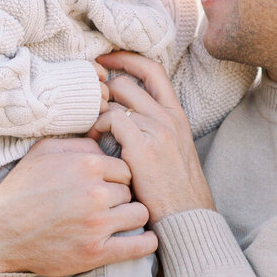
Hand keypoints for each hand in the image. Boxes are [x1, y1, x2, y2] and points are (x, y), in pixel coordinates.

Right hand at [0, 137, 155, 276]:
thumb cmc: (22, 189)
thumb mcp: (45, 151)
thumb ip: (80, 143)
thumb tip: (106, 140)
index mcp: (87, 164)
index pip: (125, 169)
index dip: (116, 179)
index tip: (105, 188)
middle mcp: (95, 192)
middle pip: (131, 191)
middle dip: (121, 198)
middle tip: (104, 206)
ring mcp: (97, 224)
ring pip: (140, 214)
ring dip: (131, 218)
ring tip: (118, 222)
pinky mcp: (96, 252)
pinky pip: (140, 245)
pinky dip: (146, 243)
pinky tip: (144, 240)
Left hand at [92, 52, 215, 221]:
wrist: (187, 217)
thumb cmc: (175, 190)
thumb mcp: (173, 151)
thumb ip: (154, 129)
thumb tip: (125, 116)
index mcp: (177, 115)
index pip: (152, 69)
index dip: (126, 59)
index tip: (105, 60)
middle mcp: (168, 117)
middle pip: (125, 82)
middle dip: (101, 90)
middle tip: (88, 103)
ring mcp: (157, 130)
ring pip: (115, 100)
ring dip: (97, 112)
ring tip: (92, 131)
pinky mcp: (142, 147)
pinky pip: (111, 121)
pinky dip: (98, 128)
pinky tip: (95, 143)